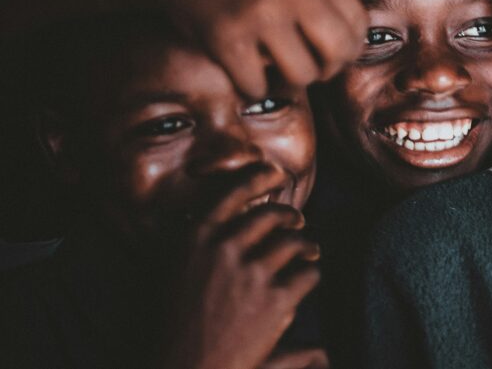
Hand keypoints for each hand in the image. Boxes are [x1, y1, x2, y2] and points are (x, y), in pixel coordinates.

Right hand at [129, 0, 385, 97]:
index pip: (359, 24)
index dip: (349, 46)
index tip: (330, 47)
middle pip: (338, 53)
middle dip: (327, 69)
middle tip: (310, 65)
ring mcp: (258, 12)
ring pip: (302, 76)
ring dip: (290, 82)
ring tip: (277, 66)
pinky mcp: (226, 38)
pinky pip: (258, 87)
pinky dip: (251, 86)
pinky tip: (244, 68)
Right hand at [157, 165, 321, 368]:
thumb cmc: (169, 329)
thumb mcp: (168, 275)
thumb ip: (194, 247)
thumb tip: (213, 224)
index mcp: (196, 239)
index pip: (233, 193)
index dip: (258, 178)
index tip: (274, 173)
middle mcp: (224, 248)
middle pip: (270, 216)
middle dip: (288, 216)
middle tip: (297, 220)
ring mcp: (252, 272)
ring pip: (294, 243)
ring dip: (306, 245)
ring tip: (309, 250)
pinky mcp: (276, 299)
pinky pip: (307, 274)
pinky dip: (311, 274)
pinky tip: (308, 278)